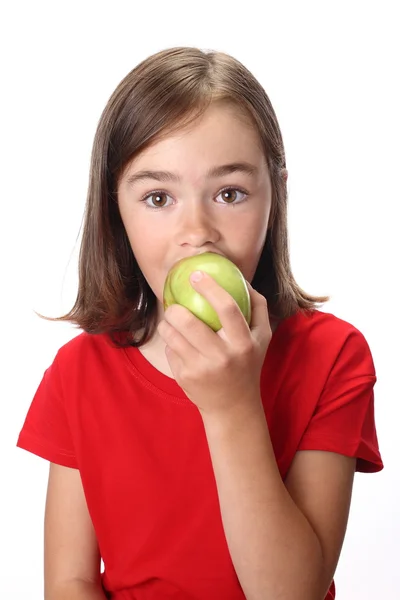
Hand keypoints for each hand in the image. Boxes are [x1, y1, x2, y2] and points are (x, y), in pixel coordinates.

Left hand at [157, 271, 271, 416]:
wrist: (233, 406)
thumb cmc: (248, 363)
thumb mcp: (262, 337)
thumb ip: (258, 306)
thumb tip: (242, 278)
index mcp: (244, 343)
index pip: (227, 308)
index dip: (210, 288)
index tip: (196, 275)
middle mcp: (223, 356)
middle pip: (190, 322)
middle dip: (175, 308)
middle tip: (174, 304)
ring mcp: (201, 369)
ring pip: (172, 335)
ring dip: (167, 323)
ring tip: (172, 319)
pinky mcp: (185, 378)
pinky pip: (170, 349)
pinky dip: (171, 341)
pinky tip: (177, 341)